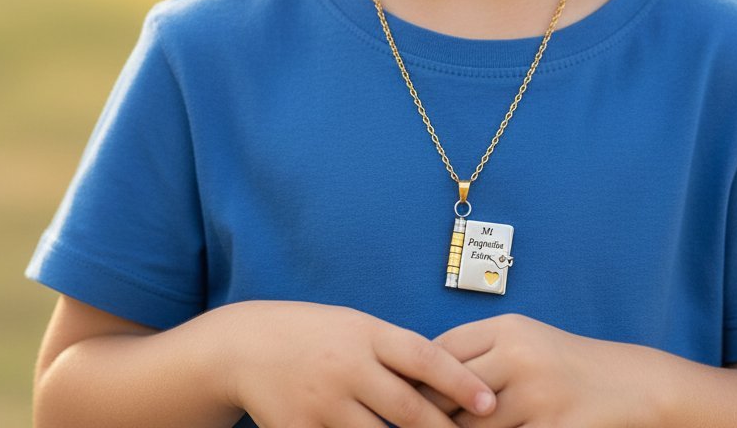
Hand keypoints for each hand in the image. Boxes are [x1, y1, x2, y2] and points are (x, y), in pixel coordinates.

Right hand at [212, 301, 496, 427]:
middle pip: (407, 408)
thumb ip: (396, 352)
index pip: (423, 356)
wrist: (248, 345)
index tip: (488, 402)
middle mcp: (348, 367)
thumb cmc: (316, 334)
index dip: (458, 381)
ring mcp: (323, 404)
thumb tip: (448, 379)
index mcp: (367, 334)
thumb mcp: (357, 328)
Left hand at [422, 313, 666, 427]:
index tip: (404, 395)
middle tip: (413, 423)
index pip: (441, 351)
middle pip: (450, 390)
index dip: (419, 377)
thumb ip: (479, 351)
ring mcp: (537, 394)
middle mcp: (519, 355)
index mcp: (507, 328)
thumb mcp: (523, 340)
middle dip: (432, 412)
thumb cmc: (565, 364)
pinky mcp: (554, 427)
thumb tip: (423, 373)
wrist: (630, 383)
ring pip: (472, 426)